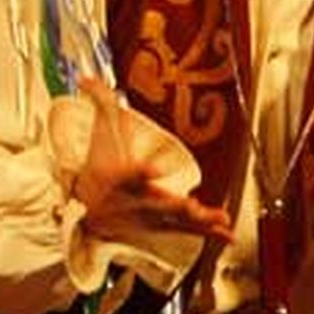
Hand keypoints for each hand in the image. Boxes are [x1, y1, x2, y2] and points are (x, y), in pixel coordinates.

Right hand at [74, 78, 231, 241]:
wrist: (86, 207)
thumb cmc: (98, 165)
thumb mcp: (99, 133)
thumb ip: (99, 103)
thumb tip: (86, 78)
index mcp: (123, 176)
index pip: (133, 173)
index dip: (144, 170)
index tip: (154, 167)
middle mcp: (139, 200)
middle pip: (158, 204)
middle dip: (175, 206)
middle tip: (190, 206)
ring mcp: (152, 216)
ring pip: (176, 221)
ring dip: (198, 222)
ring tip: (219, 219)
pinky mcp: (163, 224)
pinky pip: (188, 231)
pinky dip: (208, 234)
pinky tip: (228, 235)